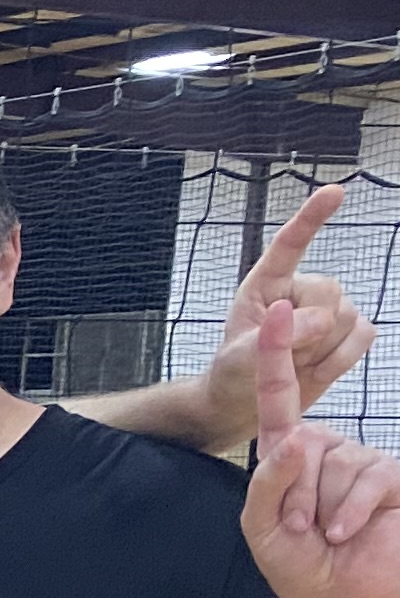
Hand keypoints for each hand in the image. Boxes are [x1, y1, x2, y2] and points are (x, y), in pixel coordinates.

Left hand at [207, 181, 374, 428]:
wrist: (246, 405)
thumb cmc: (235, 373)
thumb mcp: (241, 358)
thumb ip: (274, 337)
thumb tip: (316, 319)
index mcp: (266, 285)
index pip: (290, 245)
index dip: (312, 218)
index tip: (334, 192)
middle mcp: (301, 291)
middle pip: (331, 292)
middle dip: (310, 330)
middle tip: (282, 354)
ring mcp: (327, 310)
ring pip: (349, 317)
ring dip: (322, 349)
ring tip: (294, 362)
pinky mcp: (346, 333)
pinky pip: (364, 336)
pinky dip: (343, 359)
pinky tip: (317, 369)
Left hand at [243, 302, 399, 597]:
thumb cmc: (297, 564)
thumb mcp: (261, 526)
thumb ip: (268, 480)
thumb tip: (296, 435)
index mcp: (288, 454)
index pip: (279, 399)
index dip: (277, 355)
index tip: (275, 312)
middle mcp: (326, 450)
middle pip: (304, 445)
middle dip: (296, 495)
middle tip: (301, 530)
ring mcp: (362, 462)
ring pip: (336, 464)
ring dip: (323, 509)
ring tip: (327, 535)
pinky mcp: (393, 478)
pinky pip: (369, 480)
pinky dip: (352, 512)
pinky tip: (348, 535)